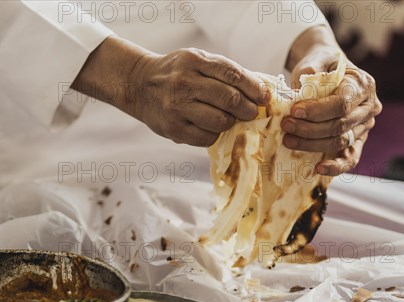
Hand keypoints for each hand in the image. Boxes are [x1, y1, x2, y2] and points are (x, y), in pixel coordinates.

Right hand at [129, 48, 269, 145]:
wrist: (139, 86)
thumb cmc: (177, 73)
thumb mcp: (197, 61)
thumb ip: (225, 72)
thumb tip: (261, 90)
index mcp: (194, 61)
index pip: (233, 75)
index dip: (254, 88)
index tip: (264, 97)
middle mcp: (184, 83)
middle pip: (229, 100)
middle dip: (248, 109)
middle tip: (252, 112)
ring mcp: (177, 108)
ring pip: (220, 122)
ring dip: (231, 123)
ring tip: (230, 119)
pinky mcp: (173, 129)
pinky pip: (207, 137)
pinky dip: (216, 134)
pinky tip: (212, 127)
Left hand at [283, 28, 381, 175]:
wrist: (326, 69)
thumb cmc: (320, 65)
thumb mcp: (315, 60)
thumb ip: (310, 71)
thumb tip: (299, 90)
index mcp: (362, 84)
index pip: (341, 104)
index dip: (317, 111)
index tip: (294, 111)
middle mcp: (369, 107)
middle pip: (339, 125)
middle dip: (309, 129)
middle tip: (286, 125)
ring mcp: (364, 126)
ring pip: (339, 142)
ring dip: (312, 144)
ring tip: (288, 140)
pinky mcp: (356, 141)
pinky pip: (350, 158)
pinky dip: (336, 167)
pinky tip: (318, 168)